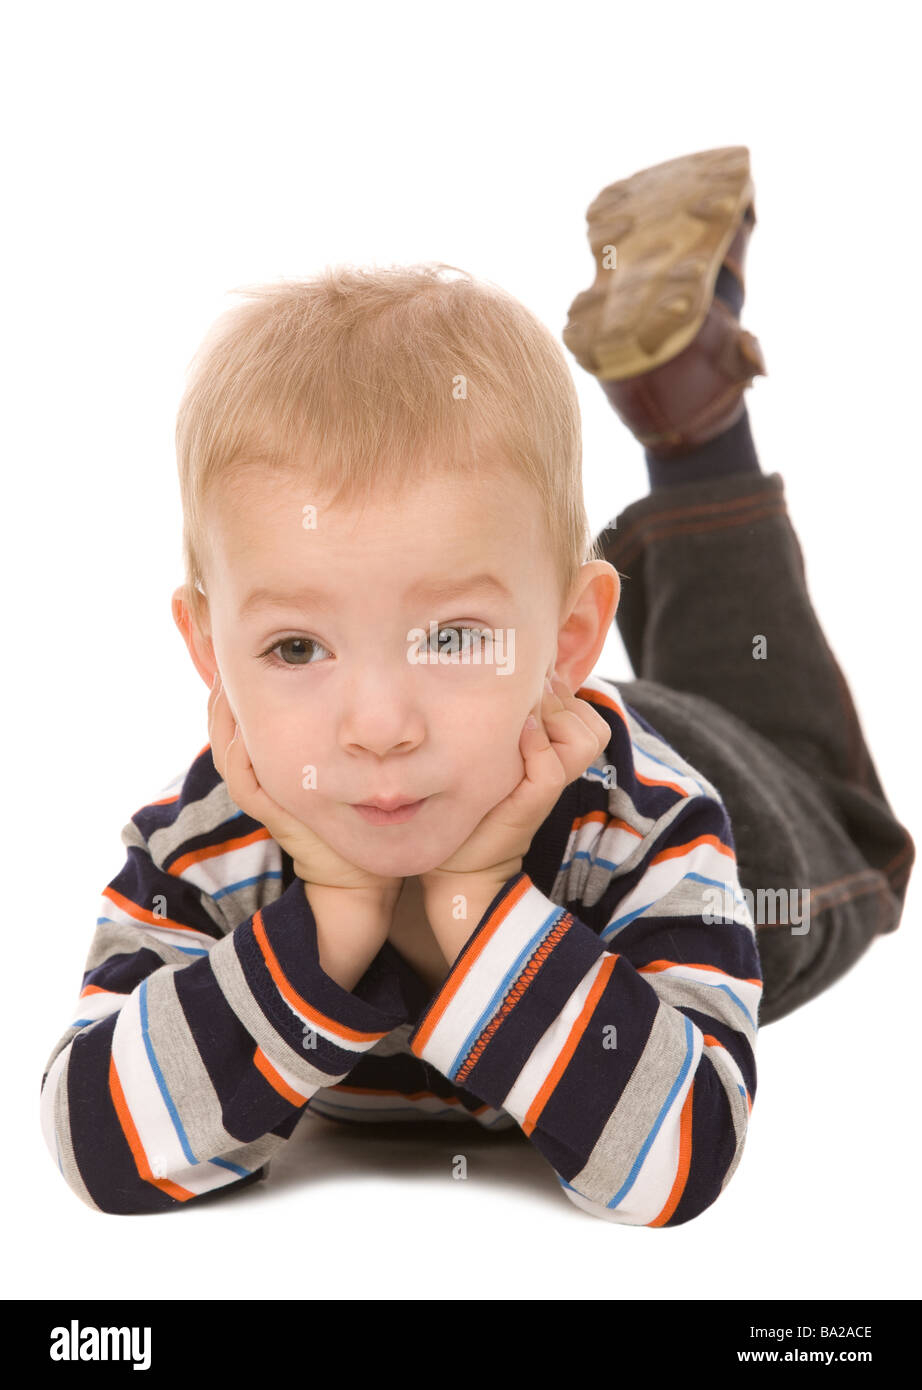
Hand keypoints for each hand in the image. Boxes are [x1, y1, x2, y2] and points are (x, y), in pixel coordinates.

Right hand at [208, 674, 402, 903]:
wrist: (361, 866)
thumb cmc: (361, 804)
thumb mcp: (342, 751)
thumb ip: (339, 717)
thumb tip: (346, 670)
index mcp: (270, 754)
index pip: (238, 708)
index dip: (232, 678)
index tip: (239, 645)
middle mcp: (260, 771)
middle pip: (222, 721)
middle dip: (222, 686)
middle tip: (225, 651)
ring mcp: (262, 791)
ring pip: (224, 745)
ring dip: (224, 711)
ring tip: (228, 678)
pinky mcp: (270, 810)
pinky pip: (242, 778)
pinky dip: (238, 752)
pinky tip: (244, 726)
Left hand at [420, 673, 610, 901]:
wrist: (456, 864)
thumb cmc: (466, 803)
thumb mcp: (488, 752)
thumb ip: (505, 722)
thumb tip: (506, 677)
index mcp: (553, 754)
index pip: (586, 711)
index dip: (563, 691)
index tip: (527, 686)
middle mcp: (559, 769)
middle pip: (592, 722)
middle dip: (559, 700)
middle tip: (522, 702)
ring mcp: (548, 787)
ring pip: (585, 738)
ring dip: (554, 718)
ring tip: (521, 719)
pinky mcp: (532, 805)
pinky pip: (552, 768)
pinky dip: (537, 745)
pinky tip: (515, 736)